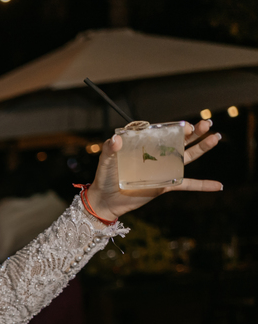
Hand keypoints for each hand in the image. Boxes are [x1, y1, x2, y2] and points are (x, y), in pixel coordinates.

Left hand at [87, 120, 222, 220]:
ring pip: (187, 157)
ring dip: (202, 147)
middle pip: (180, 141)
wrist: (105, 200)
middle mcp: (157, 155)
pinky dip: (203, 185)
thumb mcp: (106, 161)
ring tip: (215, 137)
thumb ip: (110, 149)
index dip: (176, 129)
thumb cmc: (105, 177)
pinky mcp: (166, 184)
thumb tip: (116, 139)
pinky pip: (187, 184)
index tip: (184, 127)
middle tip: (207, 123)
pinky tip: (218, 186)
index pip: (164, 134)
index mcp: (145, 146)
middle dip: (195, 132)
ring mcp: (164, 169)